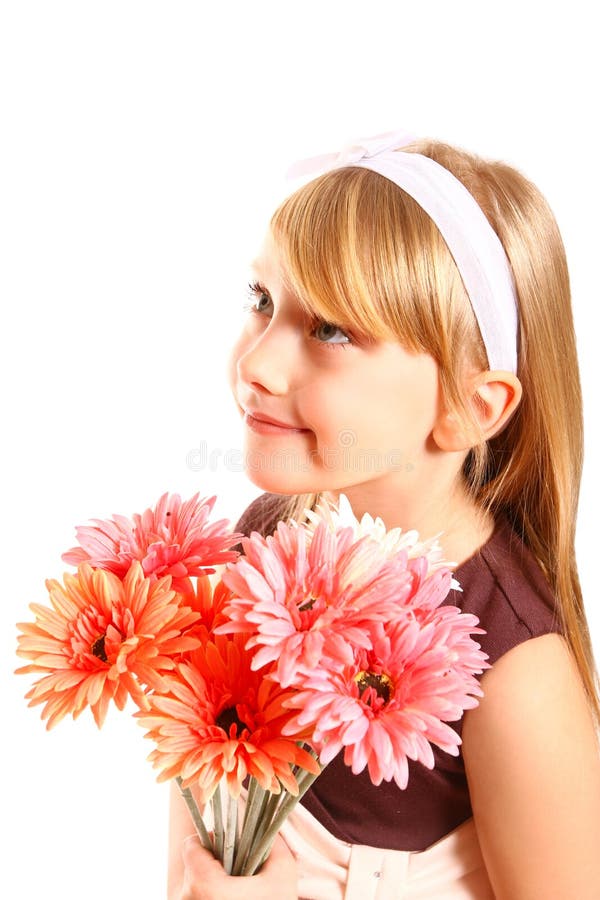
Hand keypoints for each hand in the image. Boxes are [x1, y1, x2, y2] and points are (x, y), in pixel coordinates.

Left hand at [179, 834, 297, 899]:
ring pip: (192, 890)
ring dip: (211, 888)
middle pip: (192, 868)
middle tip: (239, 875)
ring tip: (236, 894)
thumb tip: (267, 827)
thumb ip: (273, 842)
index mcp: (204, 884)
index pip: (191, 846)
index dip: (211, 840)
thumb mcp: (283, 875)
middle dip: (214, 866)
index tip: (230, 848)